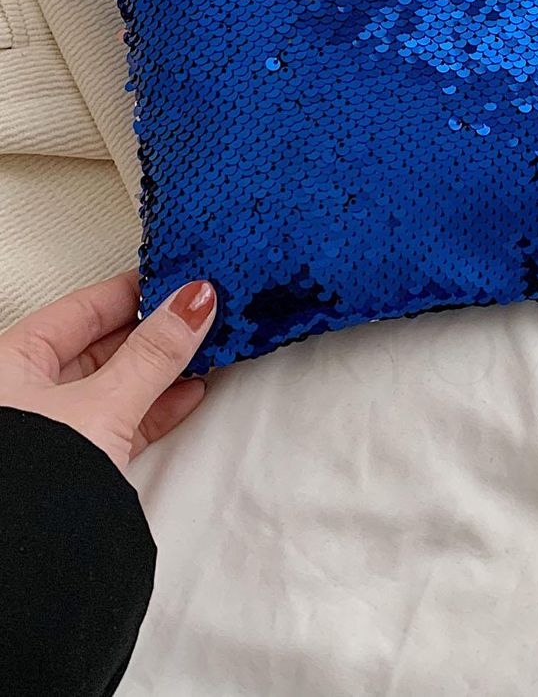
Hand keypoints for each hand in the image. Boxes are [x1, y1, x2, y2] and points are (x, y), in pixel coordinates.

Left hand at [0, 271, 215, 472]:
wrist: (25, 572)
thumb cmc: (32, 485)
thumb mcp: (104, 403)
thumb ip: (154, 352)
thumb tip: (192, 303)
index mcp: (11, 362)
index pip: (83, 306)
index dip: (135, 289)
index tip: (180, 276)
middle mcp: (24, 393)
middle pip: (101, 343)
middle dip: (155, 328)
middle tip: (201, 309)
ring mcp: (53, 430)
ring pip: (117, 382)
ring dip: (164, 366)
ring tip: (207, 346)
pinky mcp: (77, 464)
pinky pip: (123, 418)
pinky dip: (158, 403)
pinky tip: (191, 391)